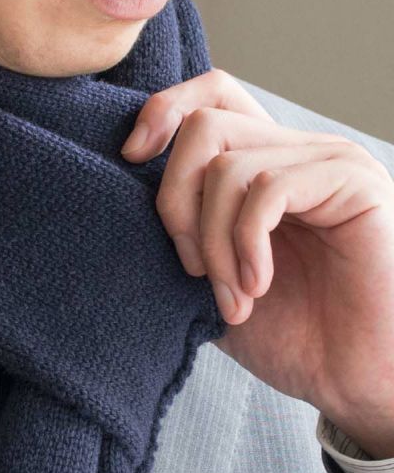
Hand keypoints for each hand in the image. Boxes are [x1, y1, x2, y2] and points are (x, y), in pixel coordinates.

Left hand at [121, 69, 393, 456]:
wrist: (350, 378)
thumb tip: (119, 199)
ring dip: (214, 245)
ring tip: (233, 299)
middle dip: (176, 205)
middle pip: (203, 126)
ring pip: (228, 167)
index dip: (162, 111)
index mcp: (264, 165)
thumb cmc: (291, 337)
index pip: (211, 93)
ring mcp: (328, 163)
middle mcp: (297, 152)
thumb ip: (181, 239)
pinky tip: (258, 288)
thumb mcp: (213, 285)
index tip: (128, 160)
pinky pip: (268, 189)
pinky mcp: (353, 184)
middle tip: (194, 272)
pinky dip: (247, 245)